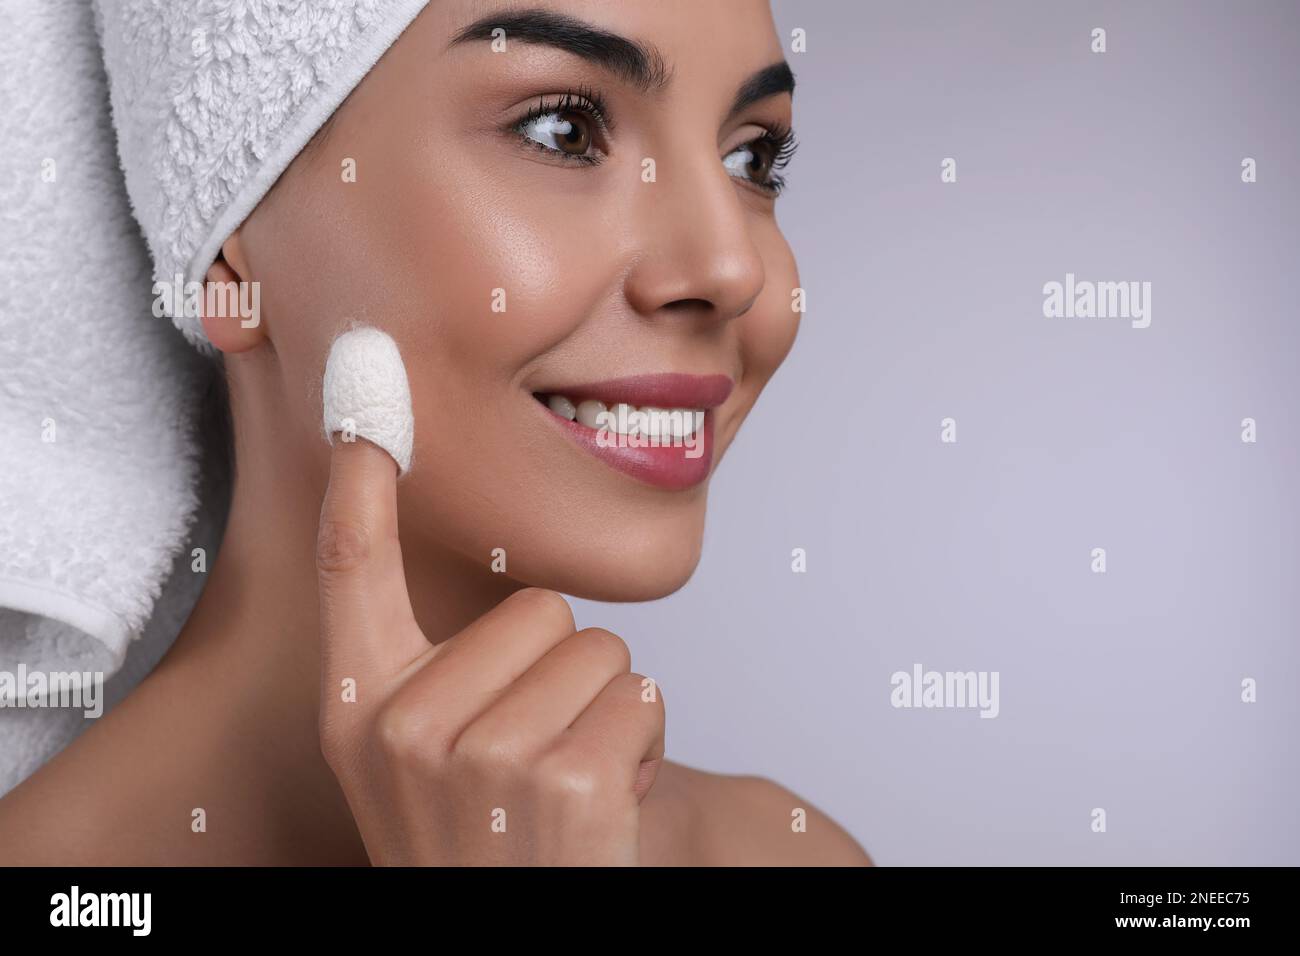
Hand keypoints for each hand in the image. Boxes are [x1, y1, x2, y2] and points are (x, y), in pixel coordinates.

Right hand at [314, 437, 664, 864]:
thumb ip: (432, 672)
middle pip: (537, 610)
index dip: (358, 488)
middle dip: (558, 673)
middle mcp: (407, 728)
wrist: (510, 930)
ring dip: (603, 710)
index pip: (352, 575)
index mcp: (361, 710)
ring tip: (562, 787)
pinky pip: (642, 696)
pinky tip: (602, 804)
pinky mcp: (566, 780)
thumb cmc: (477, 840)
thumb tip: (488, 583)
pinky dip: (642, 743)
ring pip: (599, 649)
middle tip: (531, 758)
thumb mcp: (415, 762)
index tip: (360, 408)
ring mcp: (484, 757)